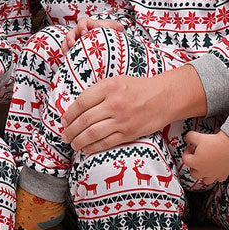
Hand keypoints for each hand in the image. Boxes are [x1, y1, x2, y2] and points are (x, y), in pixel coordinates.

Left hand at [62, 64, 206, 153]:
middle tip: (64, 135)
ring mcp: (121, 120)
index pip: (81, 102)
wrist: (164, 97)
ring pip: (92, 134)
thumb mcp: (116, 80)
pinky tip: (86, 149)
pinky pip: (106, 143)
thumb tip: (77, 108)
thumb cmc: (138, 88)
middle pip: (84, 120)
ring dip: (78, 141)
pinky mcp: (129, 133)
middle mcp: (114, 103)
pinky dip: (93, 148)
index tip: (63, 120)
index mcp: (108, 87)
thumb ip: (98, 91)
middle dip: (70, 130)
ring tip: (73, 144)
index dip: (69, 114)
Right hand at [63, 17, 122, 49]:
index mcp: (88, 25)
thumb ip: (113, 27)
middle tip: (73, 43)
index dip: (82, 26)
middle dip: (70, 37)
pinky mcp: (73, 48)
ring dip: (66, 46)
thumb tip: (120, 27)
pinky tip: (68, 58)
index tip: (84, 32)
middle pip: (71, 32)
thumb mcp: (109, 29)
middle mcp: (79, 32)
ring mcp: (75, 40)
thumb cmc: (104, 33)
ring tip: (67, 53)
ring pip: (66, 41)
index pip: (83, 22)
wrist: (102, 43)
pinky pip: (66, 50)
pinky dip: (66, 53)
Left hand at [181, 130, 228, 185]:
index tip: (190, 147)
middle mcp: (204, 171)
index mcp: (196, 163)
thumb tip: (186, 138)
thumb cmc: (215, 142)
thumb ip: (189, 137)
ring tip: (205, 166)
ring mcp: (214, 174)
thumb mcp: (198, 136)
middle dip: (193, 166)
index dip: (186, 152)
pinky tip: (217, 168)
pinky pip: (219, 179)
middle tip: (196, 158)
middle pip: (194, 174)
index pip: (185, 159)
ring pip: (206, 180)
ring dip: (204, 175)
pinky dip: (217, 175)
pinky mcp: (223, 174)